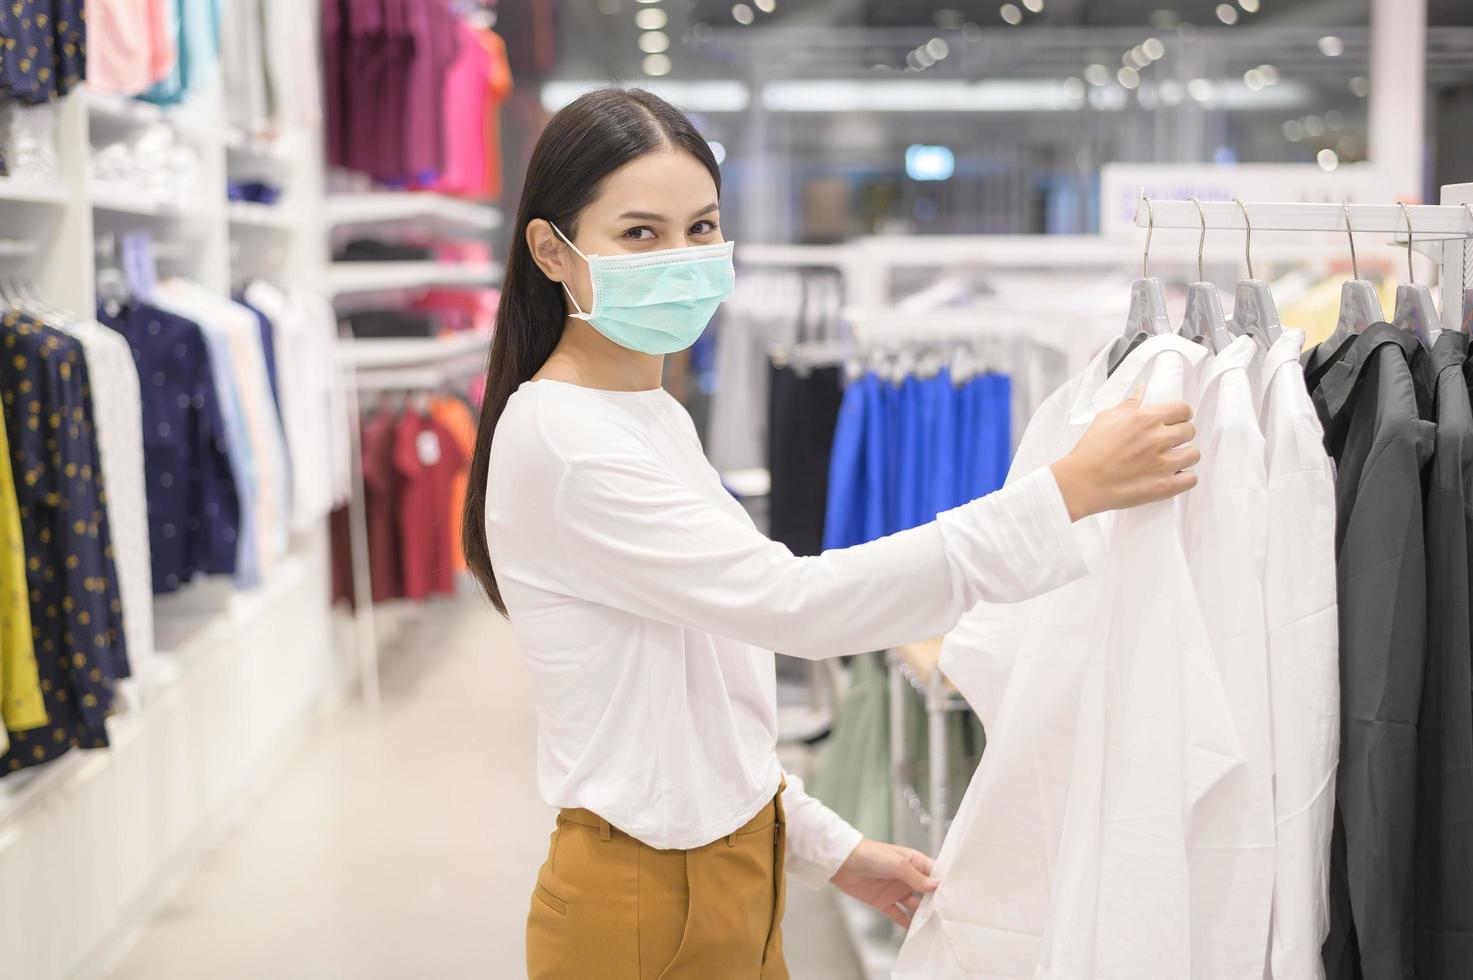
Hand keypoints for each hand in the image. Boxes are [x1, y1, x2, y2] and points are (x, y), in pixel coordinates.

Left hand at [829, 838, 938, 929]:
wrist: (842, 862)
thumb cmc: (870, 854)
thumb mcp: (897, 864)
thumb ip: (917, 878)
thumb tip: (936, 886)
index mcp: (913, 862)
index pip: (934, 873)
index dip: (943, 884)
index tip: (955, 896)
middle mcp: (907, 877)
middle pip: (926, 892)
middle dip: (935, 903)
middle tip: (947, 916)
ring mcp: (896, 890)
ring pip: (914, 906)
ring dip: (922, 915)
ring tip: (934, 926)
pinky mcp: (884, 901)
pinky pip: (899, 914)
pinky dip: (906, 923)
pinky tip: (914, 932)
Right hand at [1049, 385, 1197, 520]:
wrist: (1081, 483)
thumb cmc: (1090, 451)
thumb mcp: (1106, 418)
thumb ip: (1129, 404)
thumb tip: (1142, 390)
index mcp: (1146, 418)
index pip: (1183, 409)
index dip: (1181, 414)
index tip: (1176, 420)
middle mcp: (1159, 439)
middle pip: (1190, 430)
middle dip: (1182, 434)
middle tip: (1170, 441)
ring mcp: (1164, 463)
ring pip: (1194, 455)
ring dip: (1184, 456)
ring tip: (1171, 460)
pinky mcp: (1165, 486)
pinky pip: (1191, 479)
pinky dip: (1185, 478)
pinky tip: (1173, 476)